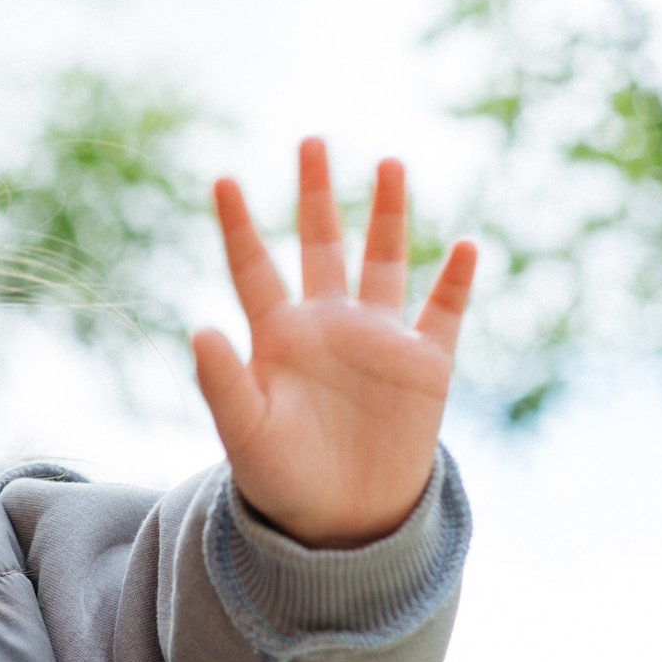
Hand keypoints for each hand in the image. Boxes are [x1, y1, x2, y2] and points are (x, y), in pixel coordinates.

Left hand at [192, 139, 475, 548]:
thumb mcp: (246, 433)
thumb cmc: (282, 479)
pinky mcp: (424, 365)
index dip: (238, 225)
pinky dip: (457, 281)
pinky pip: (444, 313)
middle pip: (320, 243)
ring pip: (383, 261)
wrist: (342, 522)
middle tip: (311, 139)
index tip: (224, 179)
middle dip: (316, 194)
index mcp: (277, 337)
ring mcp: (377, 340)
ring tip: (390, 163)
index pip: (253, 267)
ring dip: (388, 214)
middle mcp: (327, 325)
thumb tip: (196, 327)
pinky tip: (465, 246)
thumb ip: (223, 382)